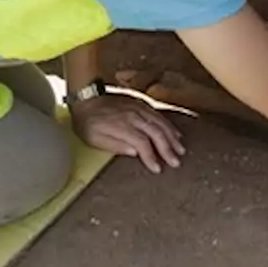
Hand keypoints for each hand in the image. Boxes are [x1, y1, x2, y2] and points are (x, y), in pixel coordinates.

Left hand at [70, 93, 184, 173]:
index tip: (157, 168)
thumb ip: (115, 145)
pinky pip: (160, 115)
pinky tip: (175, 133)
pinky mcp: (142, 104)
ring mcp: (140, 108)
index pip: (142, 143)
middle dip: (168, 148)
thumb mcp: (93, 138)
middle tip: (176, 162)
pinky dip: (169, 125)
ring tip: (180, 149)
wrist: (87, 97)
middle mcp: (134, 116)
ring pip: (161, 123)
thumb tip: (134, 153)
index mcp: (121, 126)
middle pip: (156, 133)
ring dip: (172, 137)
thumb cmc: (87, 122)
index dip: (151, 156)